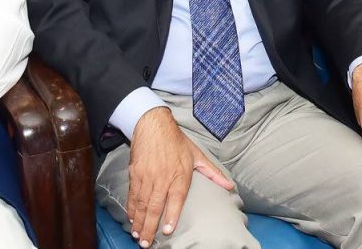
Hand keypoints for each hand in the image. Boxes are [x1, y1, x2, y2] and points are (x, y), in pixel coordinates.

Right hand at [127, 107, 232, 247]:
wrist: (153, 125)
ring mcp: (147, 176)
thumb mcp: (197, 155)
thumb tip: (230, 186)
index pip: (176, 198)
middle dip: (149, 227)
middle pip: (155, 206)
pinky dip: (131, 210)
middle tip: (146, 243)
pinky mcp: (135, 174)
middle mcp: (162, 177)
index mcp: (179, 173)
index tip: (167, 231)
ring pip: (141, 204)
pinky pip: (132, 196)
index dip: (171, 215)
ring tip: (138, 237)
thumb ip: (212, 172)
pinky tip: (131, 220)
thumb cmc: (177, 141)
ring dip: (138, 222)